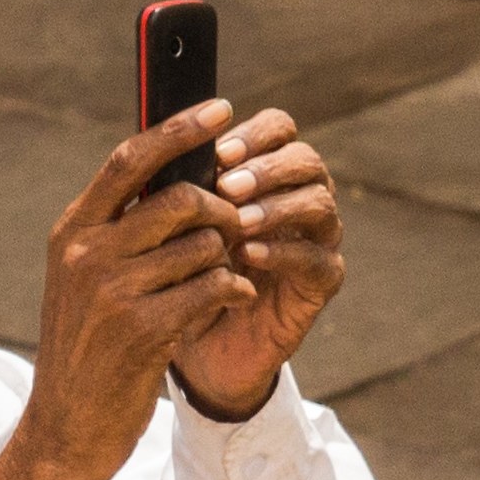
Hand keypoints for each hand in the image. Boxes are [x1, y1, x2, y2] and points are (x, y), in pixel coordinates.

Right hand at [0, 99, 254, 479]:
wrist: (66, 428)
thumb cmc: (87, 349)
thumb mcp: (85, 280)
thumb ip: (120, 229)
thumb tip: (181, 172)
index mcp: (72, 233)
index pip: (131, 160)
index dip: (181, 129)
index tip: (223, 109)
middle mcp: (86, 256)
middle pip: (179, 198)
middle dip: (222, 208)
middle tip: (238, 225)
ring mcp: (113, 294)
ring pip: (203, 245)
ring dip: (228, 258)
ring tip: (228, 275)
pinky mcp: (143, 332)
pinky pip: (213, 287)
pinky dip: (234, 290)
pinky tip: (232, 301)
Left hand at [169, 109, 343, 418]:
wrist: (196, 350)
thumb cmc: (180, 279)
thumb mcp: (169, 232)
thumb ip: (174, 192)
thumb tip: (160, 148)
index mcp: (263, 176)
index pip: (277, 130)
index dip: (254, 134)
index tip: (219, 151)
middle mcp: (296, 199)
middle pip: (305, 159)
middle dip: (266, 168)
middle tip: (228, 188)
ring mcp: (315, 239)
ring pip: (320, 202)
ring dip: (277, 206)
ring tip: (238, 222)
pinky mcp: (319, 284)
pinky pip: (317, 259)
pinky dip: (284, 252)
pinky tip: (249, 255)